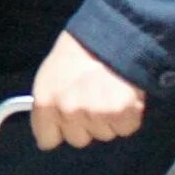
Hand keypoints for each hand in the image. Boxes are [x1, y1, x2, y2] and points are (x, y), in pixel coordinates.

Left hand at [31, 32, 146, 148]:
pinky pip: (125, 129)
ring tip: (108, 93)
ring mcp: (95, 114)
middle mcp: (69, 112)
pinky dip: (128, 117)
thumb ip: (48, 107)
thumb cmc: (77, 54)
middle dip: (85, 125)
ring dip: (107, 120)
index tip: (66, 123)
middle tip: (92, 99)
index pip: (47, 139)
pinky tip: (123, 97)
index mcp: (46, 102)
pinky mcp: (122, 114)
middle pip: (78, 139)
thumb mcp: (49, 76)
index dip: (58, 131)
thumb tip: (52, 133)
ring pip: (103, 135)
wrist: (112, 36)